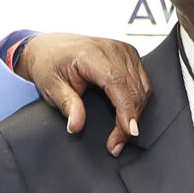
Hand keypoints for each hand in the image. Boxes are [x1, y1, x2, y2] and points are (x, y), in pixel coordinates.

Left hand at [18, 35, 150, 155]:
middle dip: (129, 120)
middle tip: (116, 144)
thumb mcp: (51, 86)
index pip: (116, 82)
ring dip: (135, 113)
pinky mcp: (130, 56)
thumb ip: (66, 105)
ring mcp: (123, 51)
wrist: (51, 48)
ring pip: (142, 88)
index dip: (126, 108)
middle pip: (133, 88)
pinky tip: (127, 115)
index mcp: (91, 53)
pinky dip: (138, 102)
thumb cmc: (50, 64)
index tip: (129, 131)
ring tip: (120, 134)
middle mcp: (112, 49)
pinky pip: (143, 83)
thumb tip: (76, 126)